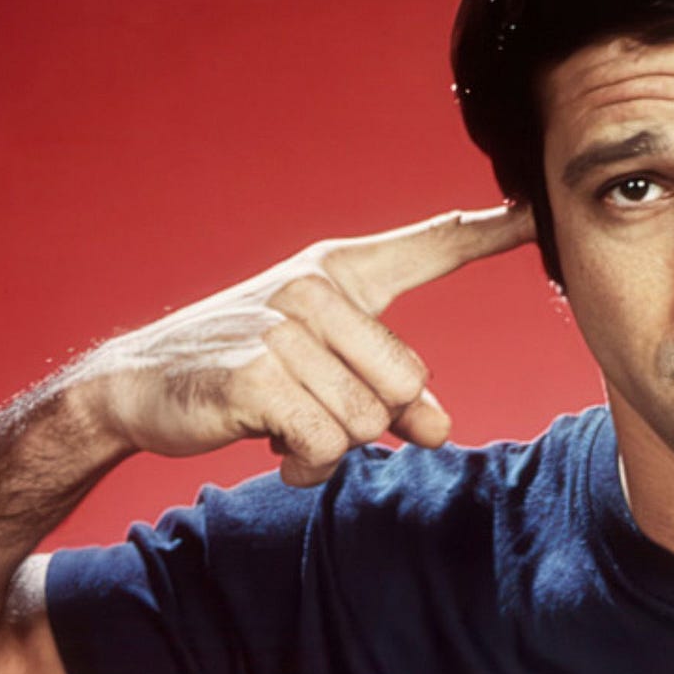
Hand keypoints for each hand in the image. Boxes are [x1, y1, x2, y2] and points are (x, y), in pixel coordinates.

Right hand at [67, 205, 535, 484]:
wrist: (137, 385)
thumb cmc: (243, 368)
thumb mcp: (322, 369)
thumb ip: (391, 393)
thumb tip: (441, 430)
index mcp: (340, 272)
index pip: (429, 245)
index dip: (489, 230)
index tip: (536, 209)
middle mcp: (316, 287)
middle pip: (406, 380)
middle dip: (372, 417)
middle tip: (316, 410)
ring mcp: (285, 327)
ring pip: (369, 420)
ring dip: (330, 445)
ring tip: (287, 425)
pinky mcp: (259, 373)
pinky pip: (326, 443)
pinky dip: (306, 463)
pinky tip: (273, 444)